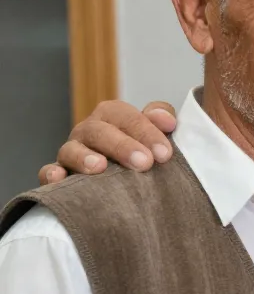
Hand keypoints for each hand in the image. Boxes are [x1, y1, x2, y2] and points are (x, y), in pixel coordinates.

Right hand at [40, 100, 178, 184]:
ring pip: (71, 150)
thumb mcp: (154, 131)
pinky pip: (48, 171)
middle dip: (122, 146)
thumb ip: (161, 117)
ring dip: (84, 158)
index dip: (146, 131)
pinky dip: (51, 174)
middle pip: (99, 131)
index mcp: (112, 116)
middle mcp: (89, 130)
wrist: (128, 177)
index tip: (165, 154)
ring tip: (100, 168)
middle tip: (144, 163)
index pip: (126, 116)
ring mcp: (72, 151)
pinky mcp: (59, 173)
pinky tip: (59, 178)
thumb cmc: (143, 149)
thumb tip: (166, 119)